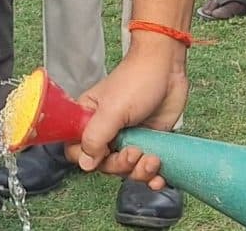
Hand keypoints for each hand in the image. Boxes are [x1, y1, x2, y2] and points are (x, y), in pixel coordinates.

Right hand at [70, 46, 187, 186]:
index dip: (88, 159)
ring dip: (140, 172)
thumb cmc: (138, 78)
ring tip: (153, 159)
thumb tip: (85, 164)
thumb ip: (95, 137)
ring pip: (126, 170)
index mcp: (89, 120)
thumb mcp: (113, 109)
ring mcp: (128, 139)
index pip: (77, 150)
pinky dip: (153, 177)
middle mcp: (106, 132)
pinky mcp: (148, 143)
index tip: (104, 155)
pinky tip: (159, 177)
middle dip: (120, 165)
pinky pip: (145, 169)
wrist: (168, 68)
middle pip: (104, 165)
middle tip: (135, 152)